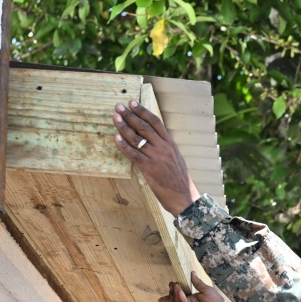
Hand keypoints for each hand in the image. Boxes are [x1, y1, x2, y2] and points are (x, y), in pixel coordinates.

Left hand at [112, 100, 199, 215]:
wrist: (184, 198)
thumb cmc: (180, 182)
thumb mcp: (177, 160)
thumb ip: (166, 150)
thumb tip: (156, 142)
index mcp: (171, 144)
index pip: (156, 122)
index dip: (143, 111)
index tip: (132, 103)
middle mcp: (164, 148)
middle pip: (144, 127)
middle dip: (130, 115)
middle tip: (118, 106)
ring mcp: (156, 158)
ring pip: (137, 138)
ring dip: (124, 127)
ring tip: (115, 118)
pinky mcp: (149, 169)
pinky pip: (134, 154)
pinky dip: (124, 145)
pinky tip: (116, 138)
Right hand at [159, 271, 234, 301]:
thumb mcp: (207, 290)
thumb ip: (198, 283)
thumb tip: (192, 272)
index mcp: (192, 296)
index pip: (181, 291)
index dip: (176, 287)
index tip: (172, 282)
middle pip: (176, 296)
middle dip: (173, 290)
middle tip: (171, 284)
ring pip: (178, 300)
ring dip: (175, 293)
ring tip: (175, 285)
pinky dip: (181, 298)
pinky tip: (179, 292)